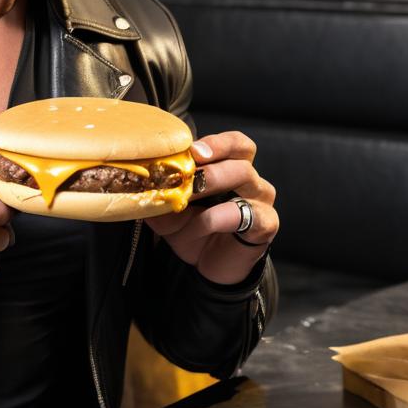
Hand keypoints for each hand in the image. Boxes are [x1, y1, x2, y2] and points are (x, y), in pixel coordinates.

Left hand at [145, 131, 277, 284]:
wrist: (207, 265)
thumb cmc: (191, 228)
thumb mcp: (168, 211)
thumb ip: (161, 196)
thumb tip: (141, 185)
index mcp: (229, 166)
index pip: (234, 143)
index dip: (216, 143)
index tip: (193, 150)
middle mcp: (249, 178)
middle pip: (240, 158)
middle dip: (209, 166)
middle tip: (187, 175)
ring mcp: (260, 200)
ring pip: (246, 177)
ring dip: (211, 186)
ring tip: (186, 200)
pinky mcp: (265, 224)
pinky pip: (249, 214)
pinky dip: (222, 216)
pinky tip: (206, 223)